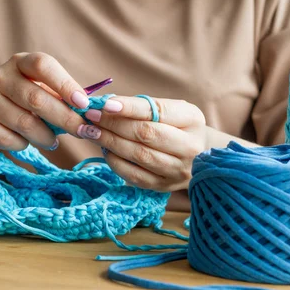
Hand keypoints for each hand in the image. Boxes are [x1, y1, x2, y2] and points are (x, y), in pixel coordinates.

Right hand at [0, 52, 90, 150]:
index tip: (84, 104)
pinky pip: (8, 139)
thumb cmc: (21, 103)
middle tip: (83, 132)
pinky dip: (23, 145)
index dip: (65, 84)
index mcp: (20, 62)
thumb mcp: (40, 91)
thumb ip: (61, 98)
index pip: (43, 65)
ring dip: (45, 137)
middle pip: (37, 99)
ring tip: (52, 141)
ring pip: (24, 123)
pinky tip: (26, 143)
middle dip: (65, 119)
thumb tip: (92, 112)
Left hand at [78, 96, 206, 191]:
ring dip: (110, 142)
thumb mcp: (170, 110)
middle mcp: (190, 147)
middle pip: (146, 134)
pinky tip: (104, 150)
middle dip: (114, 124)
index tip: (105, 103)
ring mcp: (177, 170)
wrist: (198, 156)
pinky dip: (115, 161)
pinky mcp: (163, 186)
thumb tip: (106, 104)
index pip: (157, 112)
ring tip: (92, 131)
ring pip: (138, 155)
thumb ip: (143, 107)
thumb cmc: (177, 127)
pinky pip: (134, 175)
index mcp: (192, 120)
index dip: (129, 108)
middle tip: (91, 116)